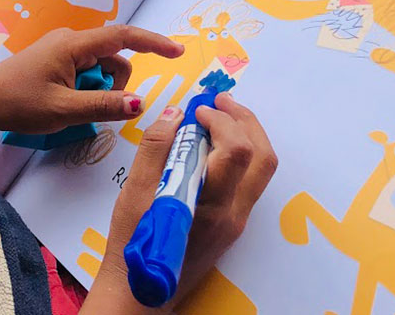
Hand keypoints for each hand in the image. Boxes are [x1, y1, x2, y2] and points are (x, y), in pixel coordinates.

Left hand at [0, 25, 183, 133]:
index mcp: (74, 45)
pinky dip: (86, 89)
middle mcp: (71, 40)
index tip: (178, 52)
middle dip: (115, 85)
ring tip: (70, 109)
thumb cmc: (17, 103)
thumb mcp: (63, 110)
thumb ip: (104, 105)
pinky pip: (86, 72)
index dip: (153, 43)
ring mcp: (63, 49)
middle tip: (88, 110)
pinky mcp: (56, 59)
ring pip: (101, 68)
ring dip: (99, 90)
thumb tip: (140, 103)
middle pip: (114, 59)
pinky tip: (65, 105)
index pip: (124, 36)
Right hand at [98, 95, 276, 307]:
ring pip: (261, 169)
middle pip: (263, 157)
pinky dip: (240, 153)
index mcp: (212, 207)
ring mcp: (236, 221)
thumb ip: (155, 148)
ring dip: (247, 134)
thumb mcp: (134, 192)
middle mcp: (233, 215)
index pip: (237, 151)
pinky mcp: (232, 224)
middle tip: (219, 100)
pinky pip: (249, 180)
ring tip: (221, 115)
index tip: (197, 110)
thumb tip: (175, 113)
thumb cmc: (132, 245)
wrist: (140, 293)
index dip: (221, 120)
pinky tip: (214, 144)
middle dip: (244, 120)